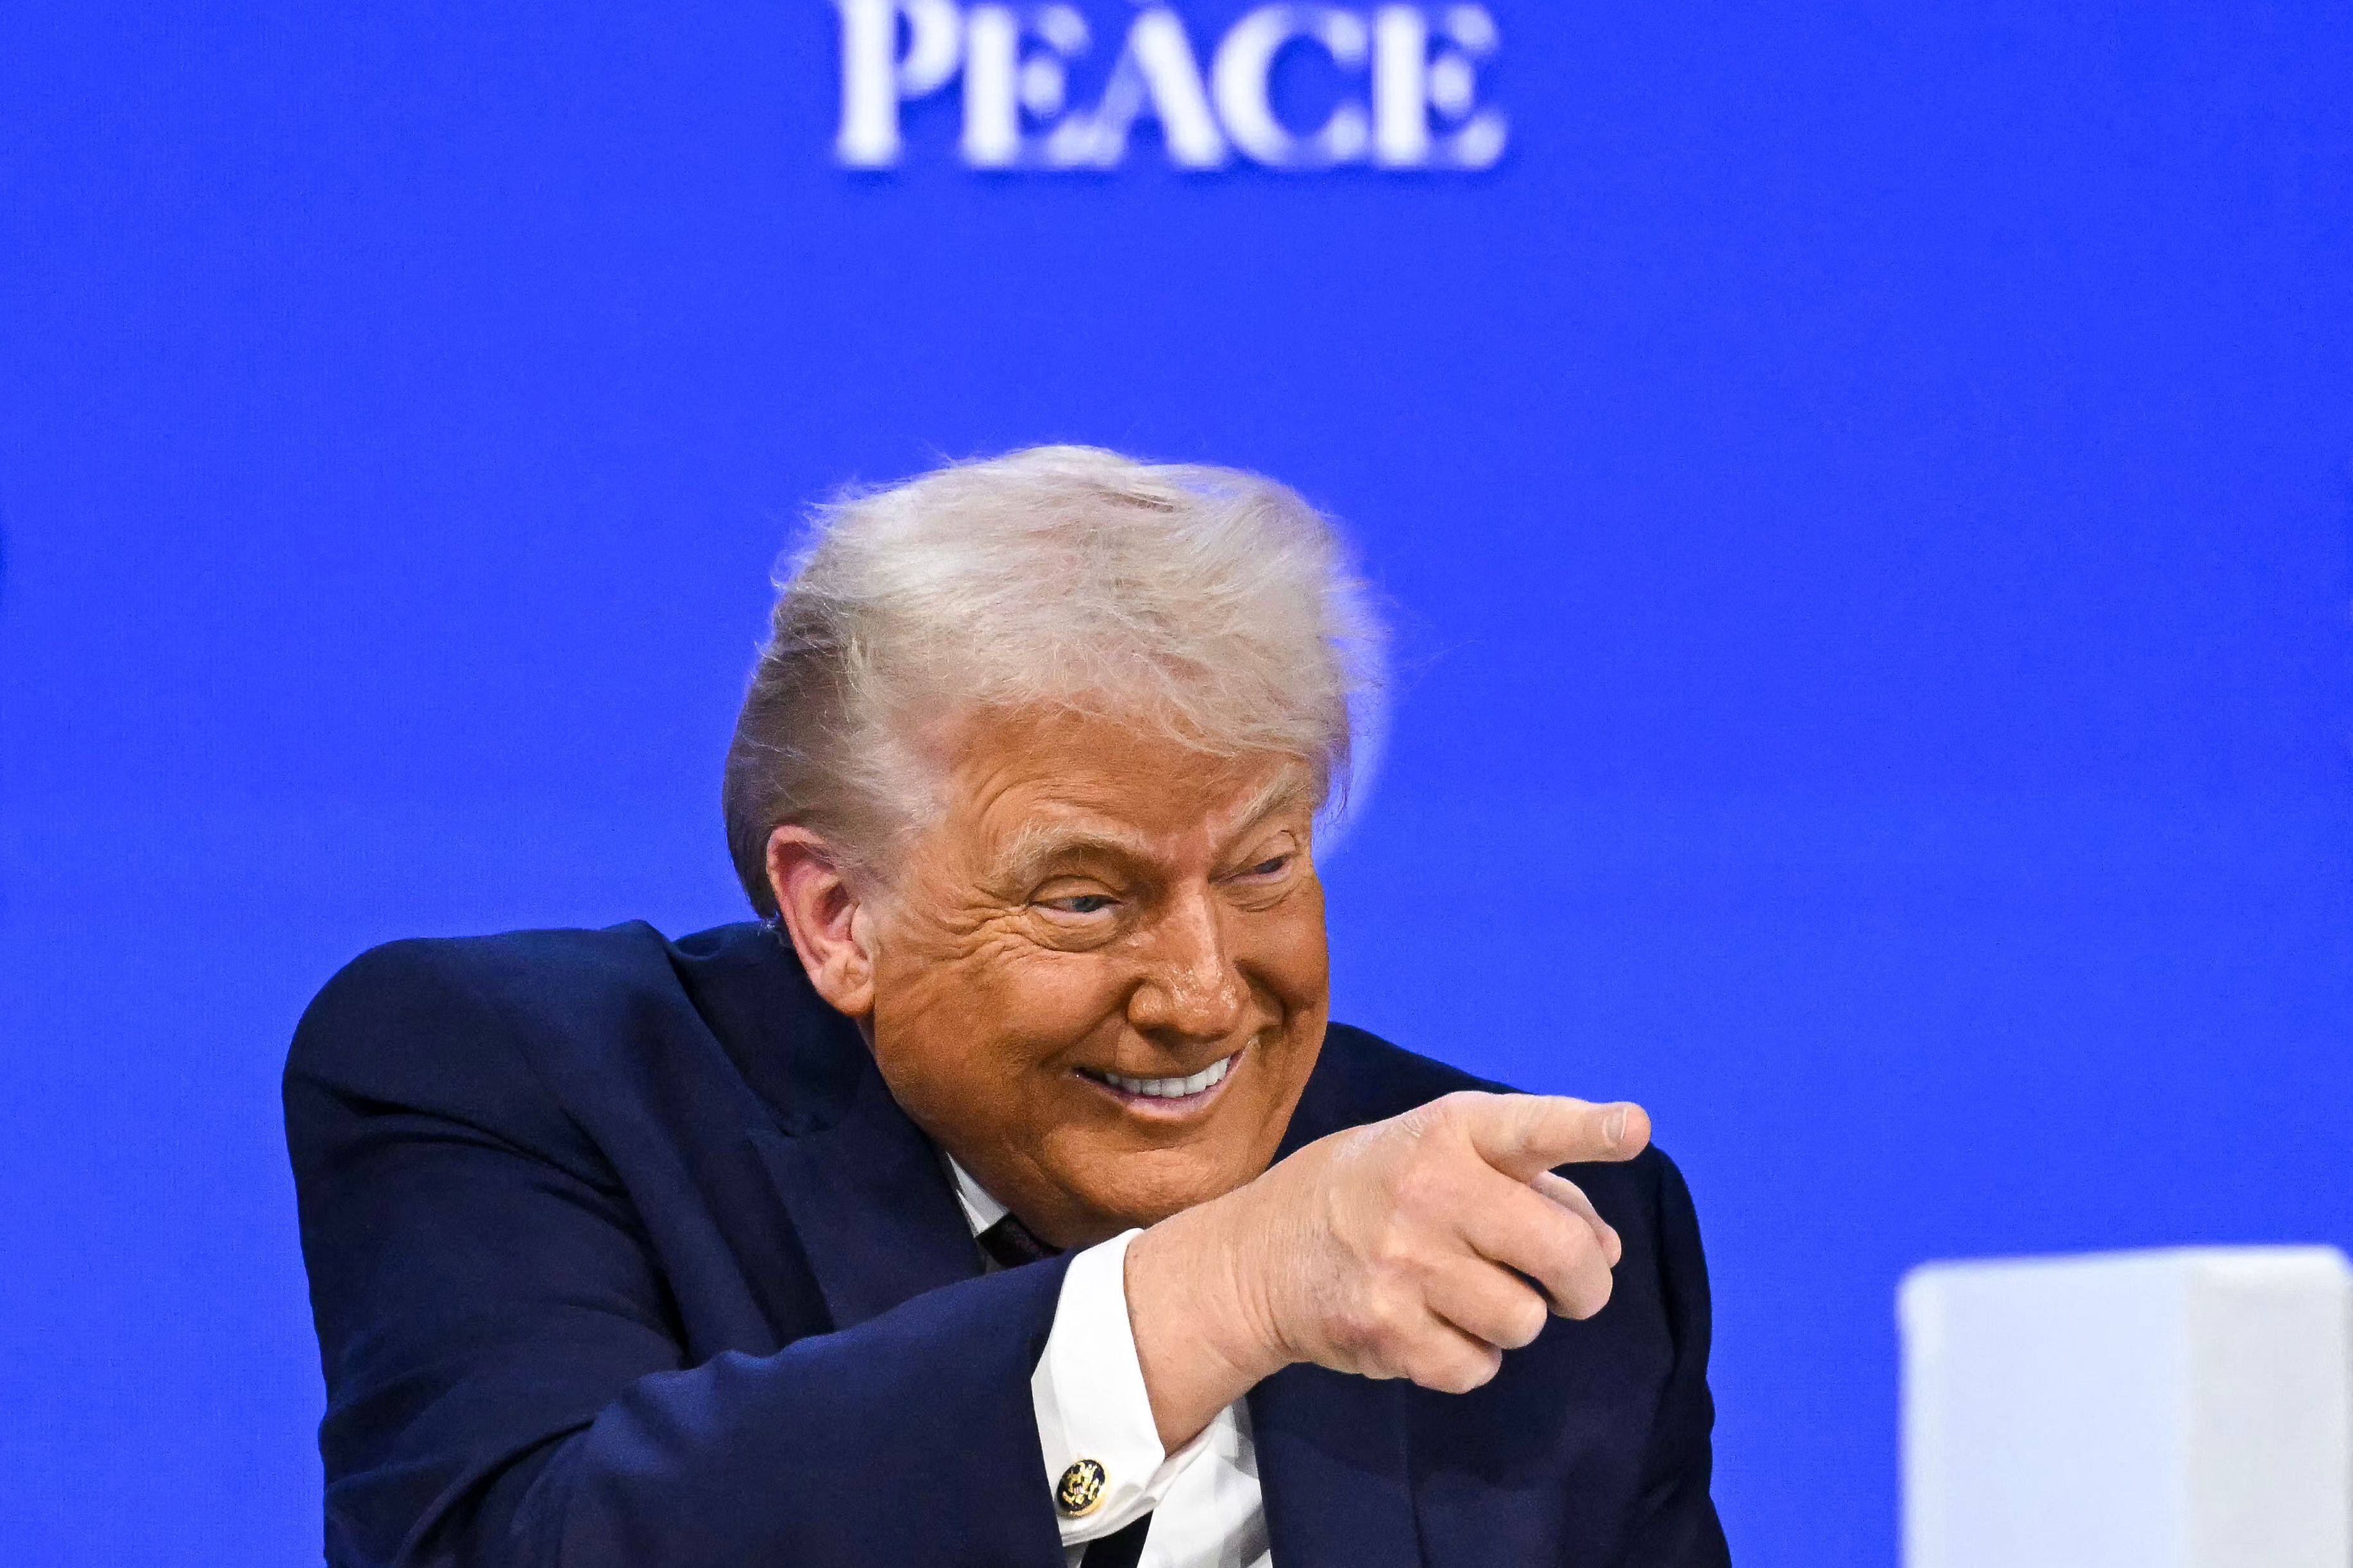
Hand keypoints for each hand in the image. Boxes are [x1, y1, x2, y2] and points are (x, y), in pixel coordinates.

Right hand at [1124, 1091, 1649, 1447]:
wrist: (1261, 1252)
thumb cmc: (1376, 1191)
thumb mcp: (1442, 1156)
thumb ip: (1535, 1187)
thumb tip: (1608, 1252)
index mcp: (1448, 1132)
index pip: (1531, 1129)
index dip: (1589, 1130)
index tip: (1633, 1128)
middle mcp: (1428, 1190)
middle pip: (1564, 1254)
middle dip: (1583, 1283)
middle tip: (1568, 1285)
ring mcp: (1404, 1264)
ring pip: (1527, 1321)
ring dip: (1514, 1318)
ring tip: (1464, 1293)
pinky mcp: (1386, 1331)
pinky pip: (1479, 1367)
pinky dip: (1468, 1356)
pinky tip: (1430, 1324)